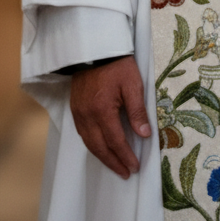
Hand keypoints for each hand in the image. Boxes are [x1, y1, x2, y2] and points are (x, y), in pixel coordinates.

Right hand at [69, 55, 151, 178]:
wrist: (95, 47)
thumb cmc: (117, 65)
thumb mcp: (133, 84)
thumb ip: (137, 111)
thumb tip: (145, 135)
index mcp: (102, 110)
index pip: (115, 141)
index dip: (125, 156)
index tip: (135, 167)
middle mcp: (87, 115)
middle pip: (99, 147)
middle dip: (113, 162)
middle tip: (126, 172)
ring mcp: (78, 112)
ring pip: (89, 142)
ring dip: (102, 157)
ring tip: (115, 165)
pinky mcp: (74, 108)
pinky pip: (82, 133)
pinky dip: (92, 145)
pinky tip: (99, 147)